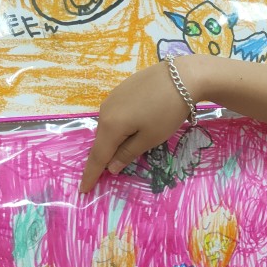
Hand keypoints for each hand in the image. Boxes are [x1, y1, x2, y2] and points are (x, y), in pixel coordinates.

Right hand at [79, 60, 196, 192]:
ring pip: (109, 127)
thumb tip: (111, 167)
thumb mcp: (150, 138)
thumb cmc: (168, 111)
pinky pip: (116, 114)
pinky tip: (133, 127)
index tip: (83, 190)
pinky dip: (119, 126)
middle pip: (103, 141)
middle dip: (104, 158)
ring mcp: (112, 97)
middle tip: (107, 174)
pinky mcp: (122, 89)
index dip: (90, 175)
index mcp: (110, 126)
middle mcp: (105, 111)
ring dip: (114, 141)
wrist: (182, 76)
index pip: (97, 157)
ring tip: (124, 151)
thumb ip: (128, 153)